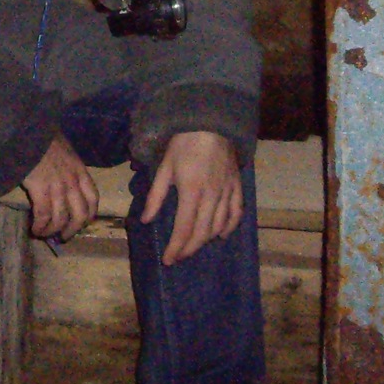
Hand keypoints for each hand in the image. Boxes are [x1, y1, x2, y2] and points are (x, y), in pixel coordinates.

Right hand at [19, 134, 100, 241]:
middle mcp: (73, 181)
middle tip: (64, 236)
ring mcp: (58, 186)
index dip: (89, 215)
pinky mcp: (41, 189)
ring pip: (61, 218)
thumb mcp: (63, 147)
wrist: (28, 130)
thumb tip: (61, 172)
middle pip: (80, 214)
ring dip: (53, 230)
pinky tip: (34, 229)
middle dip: (73, 229)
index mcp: (80, 170)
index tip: (83, 223)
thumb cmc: (42, 135)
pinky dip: (40, 226)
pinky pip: (44, 215)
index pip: (93, 198)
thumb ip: (66, 162)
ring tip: (44, 235)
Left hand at [141, 130, 242, 264]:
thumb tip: (146, 220)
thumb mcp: (164, 168)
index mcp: (191, 191)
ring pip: (220, 225)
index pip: (184, 229)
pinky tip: (222, 235)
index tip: (168, 260)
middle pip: (202, 232)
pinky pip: (237, 212)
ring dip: (206, 240)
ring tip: (193, 245)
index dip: (176, 247)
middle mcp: (212, 195)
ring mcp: (227, 191)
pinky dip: (230, 227)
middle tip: (178, 256)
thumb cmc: (183, 144)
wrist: (210, 123)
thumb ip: (156, 197)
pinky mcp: (237, 186)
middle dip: (189, 249)